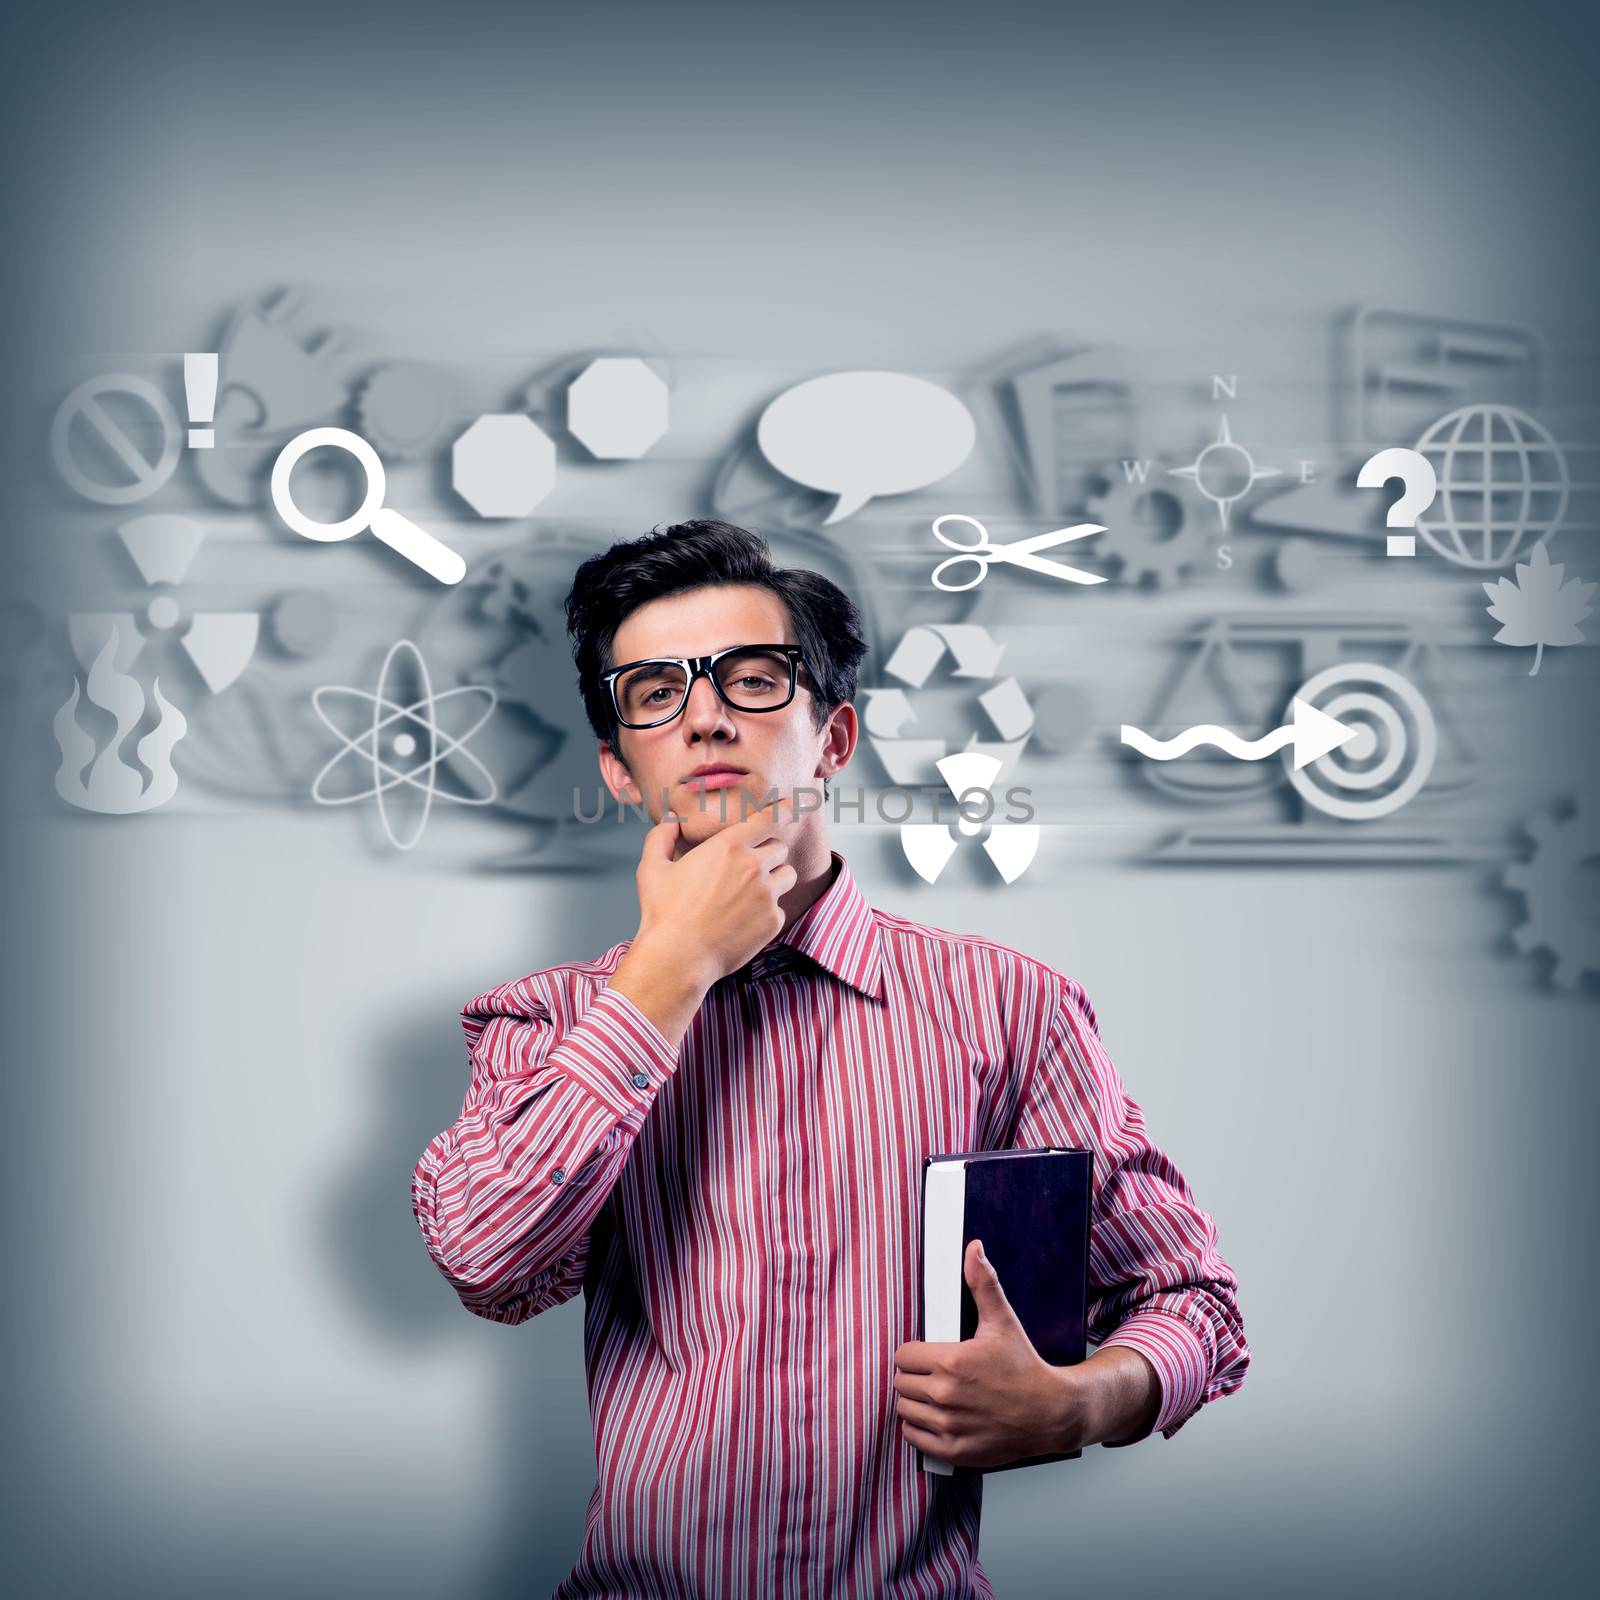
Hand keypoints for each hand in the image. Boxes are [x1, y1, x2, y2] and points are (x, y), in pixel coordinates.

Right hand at [632, 793, 800, 985]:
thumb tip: (672, 821)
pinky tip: (743, 921)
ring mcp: (766, 895)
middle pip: (779, 848)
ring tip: (751, 893)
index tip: (801, 800)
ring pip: (787, 875)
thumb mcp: (652, 868)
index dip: (785, 807)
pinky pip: (780, 907)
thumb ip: (662, 836)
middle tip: (746, 869)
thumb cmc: (662, 913)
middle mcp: (752, 866)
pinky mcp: (773, 921)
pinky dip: (767, 911)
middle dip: (766, 854)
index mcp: (727, 847)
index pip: (767, 818)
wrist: (678, 959)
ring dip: (775, 879)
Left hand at [892, 1238, 1094, 1469]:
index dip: (913, 1352)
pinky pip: (914, 1439)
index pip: (903, 1355)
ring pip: (904, 1410)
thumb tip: (973, 1248)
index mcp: (952, 1362)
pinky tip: (937, 1418)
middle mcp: (946, 1396)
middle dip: (913, 1376)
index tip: (928, 1354)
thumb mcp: (1003, 1321)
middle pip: (900, 1382)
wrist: (1052, 1412)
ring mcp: (950, 1427)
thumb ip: (983, 1283)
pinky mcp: (955, 1452)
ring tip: (934, 1395)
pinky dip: (920, 1429)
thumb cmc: (1025, 1365)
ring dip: (914, 1403)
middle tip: (933, 1374)